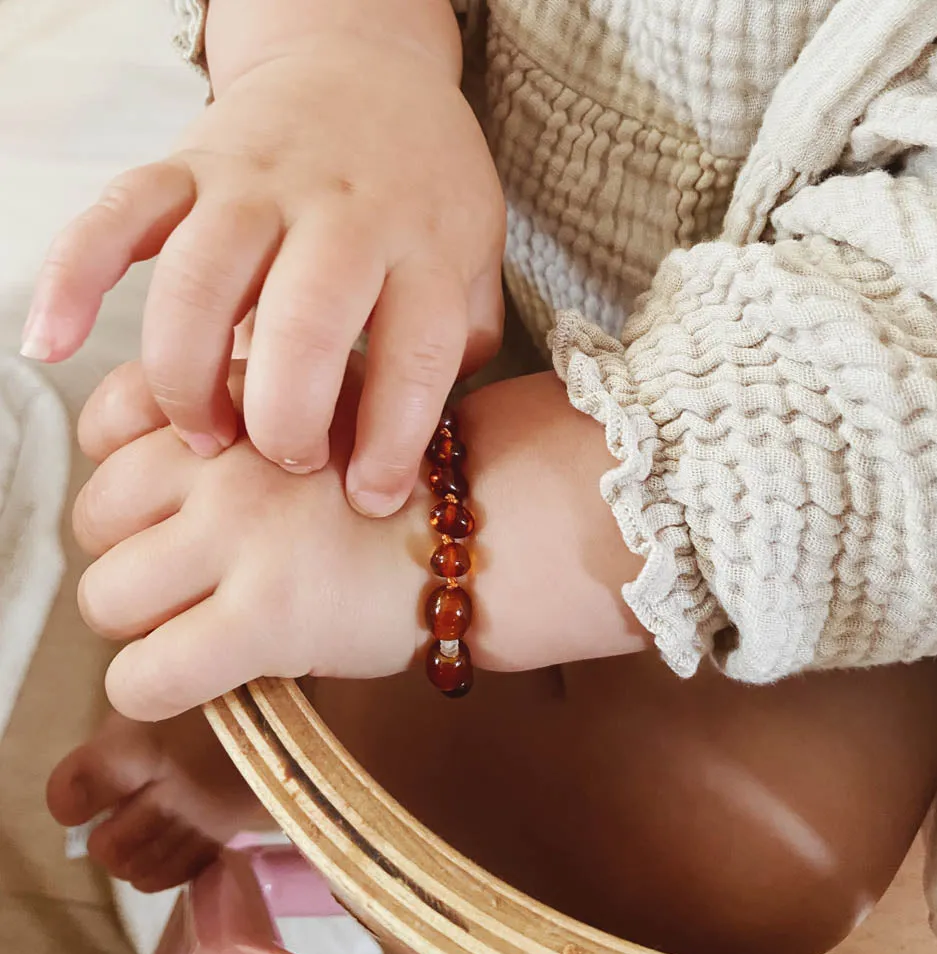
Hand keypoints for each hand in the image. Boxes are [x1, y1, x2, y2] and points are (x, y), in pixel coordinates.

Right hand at [27, 10, 504, 516]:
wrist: (364, 64)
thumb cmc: (425, 188)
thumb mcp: (473, 262)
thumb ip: (459, 346)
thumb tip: (435, 442)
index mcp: (423, 246)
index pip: (416, 356)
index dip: (392, 442)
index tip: (370, 498)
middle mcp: (342, 213)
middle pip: (303, 326)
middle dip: (285, 420)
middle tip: (282, 466)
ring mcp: (257, 185)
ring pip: (198, 282)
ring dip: (187, 378)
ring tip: (201, 439)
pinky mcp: (187, 165)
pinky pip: (116, 217)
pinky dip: (74, 280)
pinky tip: (54, 345)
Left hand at [72, 359, 427, 719]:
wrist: (489, 534)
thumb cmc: (407, 485)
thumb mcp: (324, 407)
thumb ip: (239, 417)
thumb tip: (136, 472)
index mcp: (243, 398)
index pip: (106, 423)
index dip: (123, 477)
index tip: (160, 508)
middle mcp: (230, 459)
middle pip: (95, 515)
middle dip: (130, 552)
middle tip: (190, 577)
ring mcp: (243, 537)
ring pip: (106, 598)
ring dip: (142, 623)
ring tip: (202, 624)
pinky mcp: (265, 619)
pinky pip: (144, 677)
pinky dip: (150, 688)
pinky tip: (199, 677)